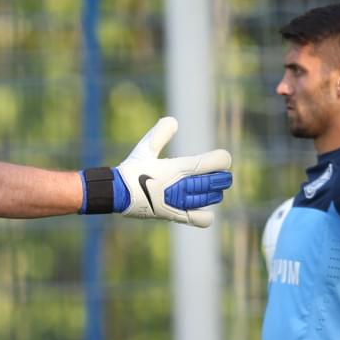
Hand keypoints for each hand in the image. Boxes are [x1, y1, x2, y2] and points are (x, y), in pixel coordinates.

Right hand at [114, 117, 233, 227]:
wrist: (116, 193)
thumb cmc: (131, 170)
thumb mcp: (145, 148)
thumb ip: (160, 133)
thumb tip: (173, 121)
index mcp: (178, 167)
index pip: (216, 162)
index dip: (222, 159)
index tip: (220, 159)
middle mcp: (181, 185)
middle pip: (218, 181)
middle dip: (222, 177)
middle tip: (219, 175)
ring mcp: (179, 202)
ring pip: (212, 198)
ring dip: (214, 193)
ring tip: (210, 189)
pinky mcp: (174, 215)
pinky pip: (201, 219)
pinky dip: (205, 215)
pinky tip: (200, 208)